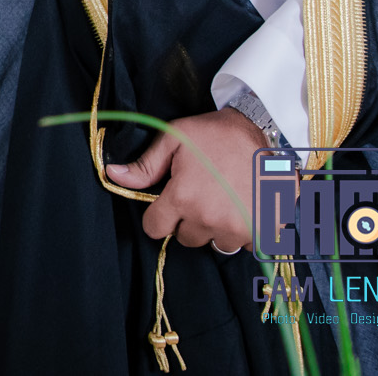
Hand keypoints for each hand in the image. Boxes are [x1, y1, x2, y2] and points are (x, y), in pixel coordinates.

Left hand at [105, 107, 264, 250]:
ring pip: (215, 244)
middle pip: (185, 238)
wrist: (263, 131)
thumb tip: (113, 176)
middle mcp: (209, 219)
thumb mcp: (173, 140)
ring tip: (223, 201)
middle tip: (200, 196)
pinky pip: (244, 246)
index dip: (157, 216)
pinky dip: (243, 233)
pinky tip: (243, 208)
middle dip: (188, 221)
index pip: (155, 228)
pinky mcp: (263, 232)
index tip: (168, 204)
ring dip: (216, 229)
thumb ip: (144, 166)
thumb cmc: (214, 133)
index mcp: (183, 198)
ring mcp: (238, 228)